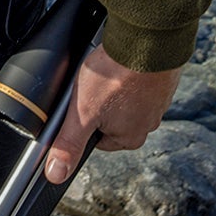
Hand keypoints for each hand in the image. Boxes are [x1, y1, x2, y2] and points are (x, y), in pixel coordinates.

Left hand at [43, 45, 182, 184]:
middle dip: (99, 102)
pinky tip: (120, 61)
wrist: (145, 41)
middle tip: (92, 82)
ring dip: (114, 85)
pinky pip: (138, 79)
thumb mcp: (83, 113)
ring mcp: (156, 100)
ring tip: (105, 70)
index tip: (80, 103)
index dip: (84, 120)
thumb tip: (55, 174)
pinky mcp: (160, 78)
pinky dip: (128, 71)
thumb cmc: (115, 77)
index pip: (98, 138)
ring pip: (125, 97)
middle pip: (111, 117)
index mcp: (130, 138)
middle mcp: (147, 124)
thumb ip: (69, 143)